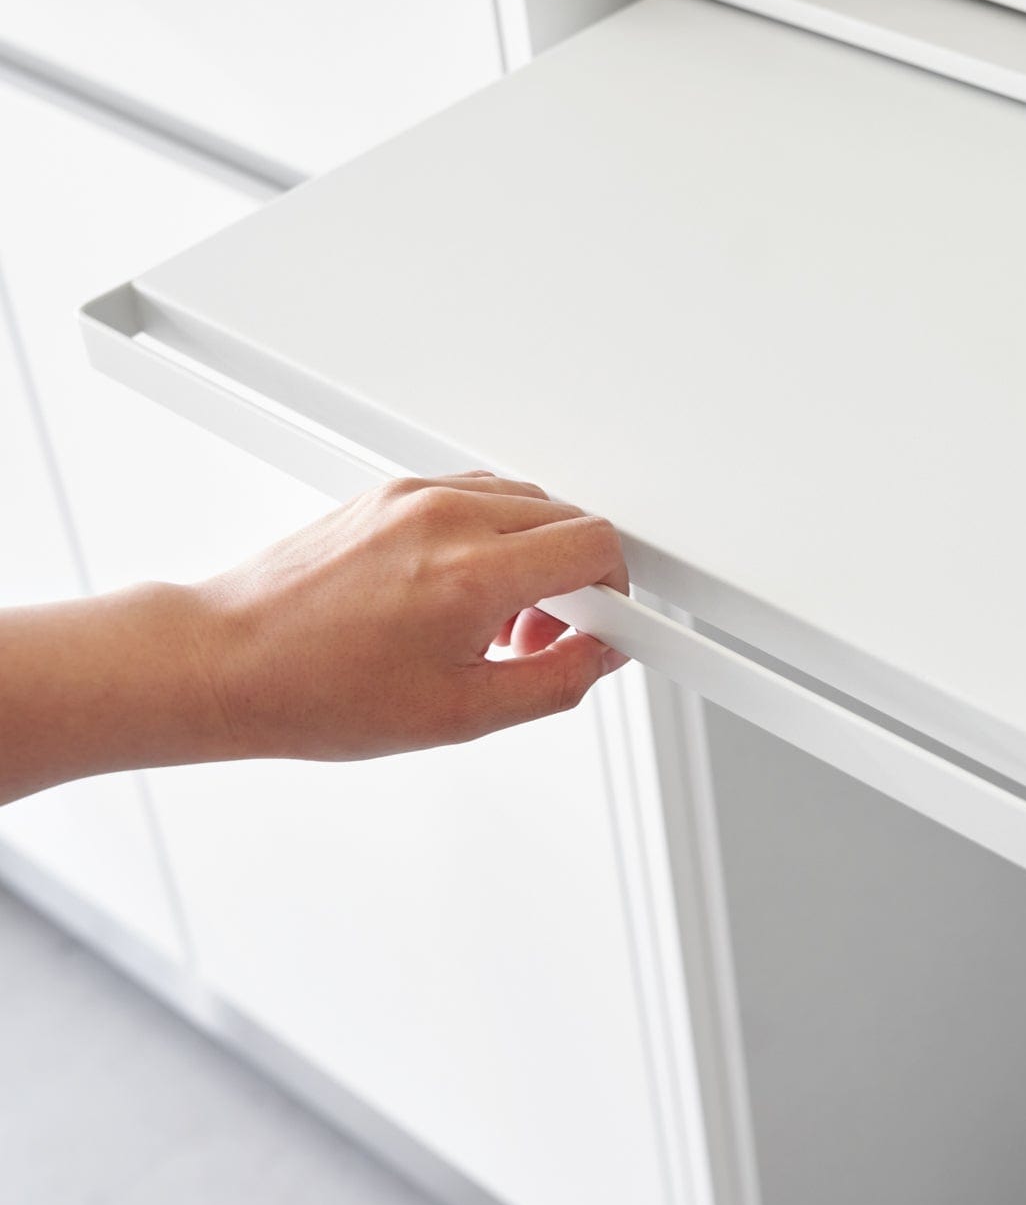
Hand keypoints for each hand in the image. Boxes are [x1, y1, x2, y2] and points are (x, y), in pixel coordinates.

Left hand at [189, 472, 628, 761]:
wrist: (229, 662)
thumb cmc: (319, 692)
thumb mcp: (460, 713)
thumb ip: (555, 682)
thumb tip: (600, 656)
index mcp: (472, 573)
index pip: (595, 545)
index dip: (617, 593)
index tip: (606, 626)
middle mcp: (447, 517)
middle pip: (567, 518)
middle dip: (575, 580)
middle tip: (540, 638)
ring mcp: (415, 495)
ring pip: (526, 501)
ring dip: (534, 555)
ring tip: (493, 620)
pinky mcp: (391, 491)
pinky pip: (476, 494)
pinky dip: (492, 535)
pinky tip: (461, 592)